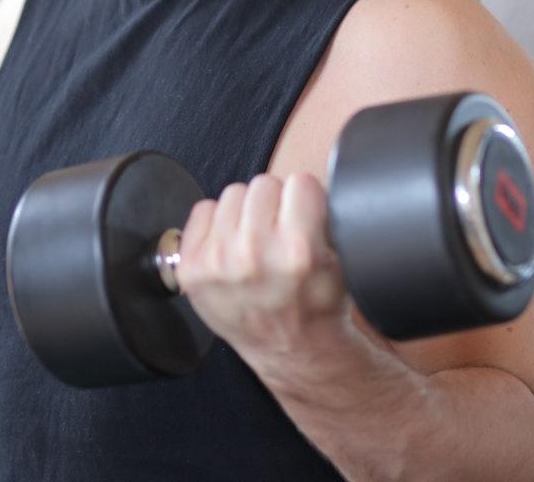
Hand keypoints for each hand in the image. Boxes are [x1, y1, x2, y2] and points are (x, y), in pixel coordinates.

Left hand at [174, 173, 353, 365]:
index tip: (304, 217)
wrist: (290, 350)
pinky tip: (231, 246)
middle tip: (280, 232)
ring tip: (256, 240)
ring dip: (246, 212)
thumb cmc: (316, 305)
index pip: (300, 182)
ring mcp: (218, 262)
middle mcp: (253, 254)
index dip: (306, 200)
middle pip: (265, 183)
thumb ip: (327, 218)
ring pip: (234, 193)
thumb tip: (308, 183)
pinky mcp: (192, 269)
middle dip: (276, 205)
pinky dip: (217, 223)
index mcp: (297, 250)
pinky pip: (203, 210)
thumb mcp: (341, 261)